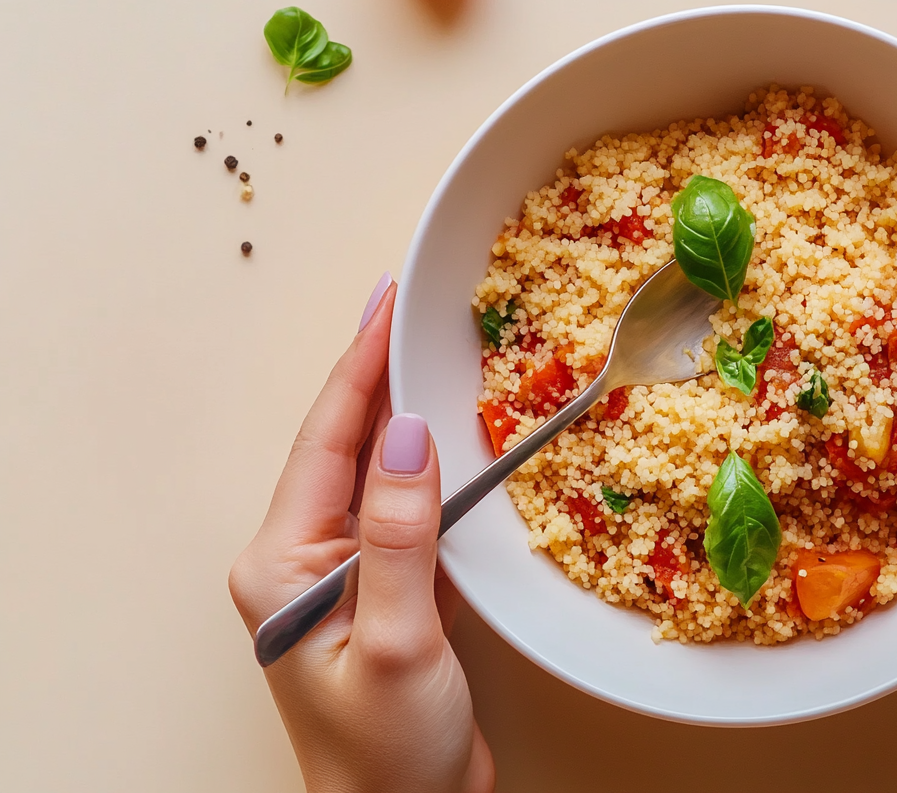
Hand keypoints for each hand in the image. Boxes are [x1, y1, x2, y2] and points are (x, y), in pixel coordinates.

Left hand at [229, 274, 493, 792]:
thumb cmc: (388, 755)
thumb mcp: (398, 641)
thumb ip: (398, 536)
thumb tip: (405, 435)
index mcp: (284, 567)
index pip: (327, 443)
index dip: (359, 366)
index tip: (387, 303)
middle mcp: (305, 564)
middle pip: (345, 447)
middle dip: (378, 375)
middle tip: (410, 307)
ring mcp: (345, 578)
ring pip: (379, 476)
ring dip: (407, 417)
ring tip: (433, 354)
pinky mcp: (386, 595)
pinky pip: (408, 513)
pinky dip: (436, 472)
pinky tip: (457, 442)